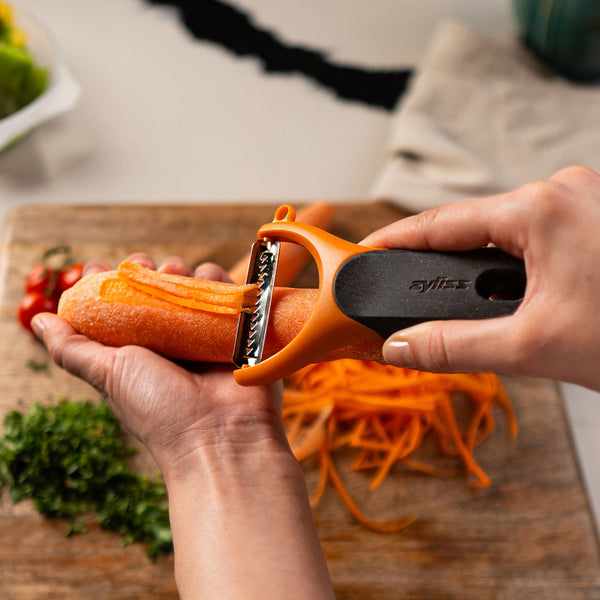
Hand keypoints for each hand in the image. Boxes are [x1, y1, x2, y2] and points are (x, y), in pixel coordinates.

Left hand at [32, 254, 285, 475]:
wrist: (221, 437)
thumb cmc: (160, 410)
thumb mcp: (107, 375)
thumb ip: (73, 348)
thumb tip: (39, 320)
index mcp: (139, 350)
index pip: (121, 303)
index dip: (110, 281)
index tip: (105, 268)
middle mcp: (171, 340)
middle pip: (157, 289)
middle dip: (148, 270)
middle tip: (146, 269)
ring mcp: (205, 334)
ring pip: (191, 285)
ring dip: (182, 271)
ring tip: (177, 274)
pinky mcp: (237, 329)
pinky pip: (228, 292)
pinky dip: (218, 280)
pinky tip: (207, 281)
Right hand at [362, 165, 599, 391]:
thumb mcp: (532, 347)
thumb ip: (454, 346)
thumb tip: (399, 347)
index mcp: (540, 208)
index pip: (442, 222)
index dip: (396, 240)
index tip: (363, 251)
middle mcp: (562, 190)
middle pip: (474, 224)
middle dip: (441, 261)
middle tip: (406, 290)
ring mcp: (584, 200)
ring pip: (506, 231)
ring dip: (481, 266)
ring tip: (460, 302)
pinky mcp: (597, 218)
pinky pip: (536, 234)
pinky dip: (514, 263)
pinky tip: (511, 293)